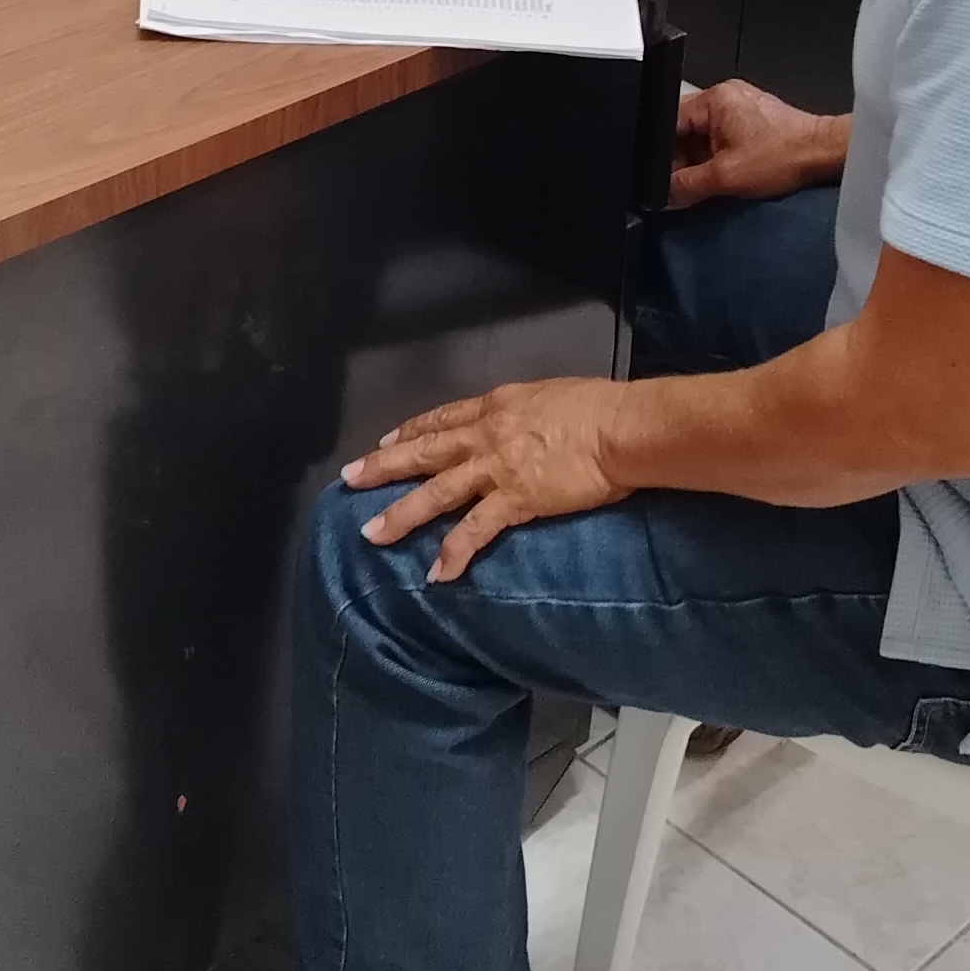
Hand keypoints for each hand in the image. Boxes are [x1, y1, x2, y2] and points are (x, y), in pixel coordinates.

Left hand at [346, 379, 629, 580]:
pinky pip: (475, 530)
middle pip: (424, 451)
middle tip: (350, 479)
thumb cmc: (600, 406)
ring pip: (436, 492)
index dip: (412, 430)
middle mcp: (486, 435)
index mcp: (497, 406)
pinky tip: (435, 574)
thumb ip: (531, 412)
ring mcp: (496, 468)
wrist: (619, 427)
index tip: (387, 440)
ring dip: (402, 514)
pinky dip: (453, 553)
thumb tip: (530, 423)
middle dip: (384, 466)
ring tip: (371, 534)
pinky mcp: (514, 500)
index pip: (444, 418)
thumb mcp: (553, 396)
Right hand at [669, 80, 840, 207]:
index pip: (668, 123)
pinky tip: (730, 175)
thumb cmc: (787, 154)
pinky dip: (721, 159)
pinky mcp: (752, 121)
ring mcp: (740, 108)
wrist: (824, 155)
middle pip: (685, 131)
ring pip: (704, 139)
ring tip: (718, 180)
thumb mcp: (725, 177)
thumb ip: (686, 186)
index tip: (659, 177)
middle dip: (684, 160)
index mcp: (714, 98)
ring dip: (704, 162)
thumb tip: (663, 195)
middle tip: (689, 185)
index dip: (660, 153)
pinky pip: (722, 140)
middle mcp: (726, 97)